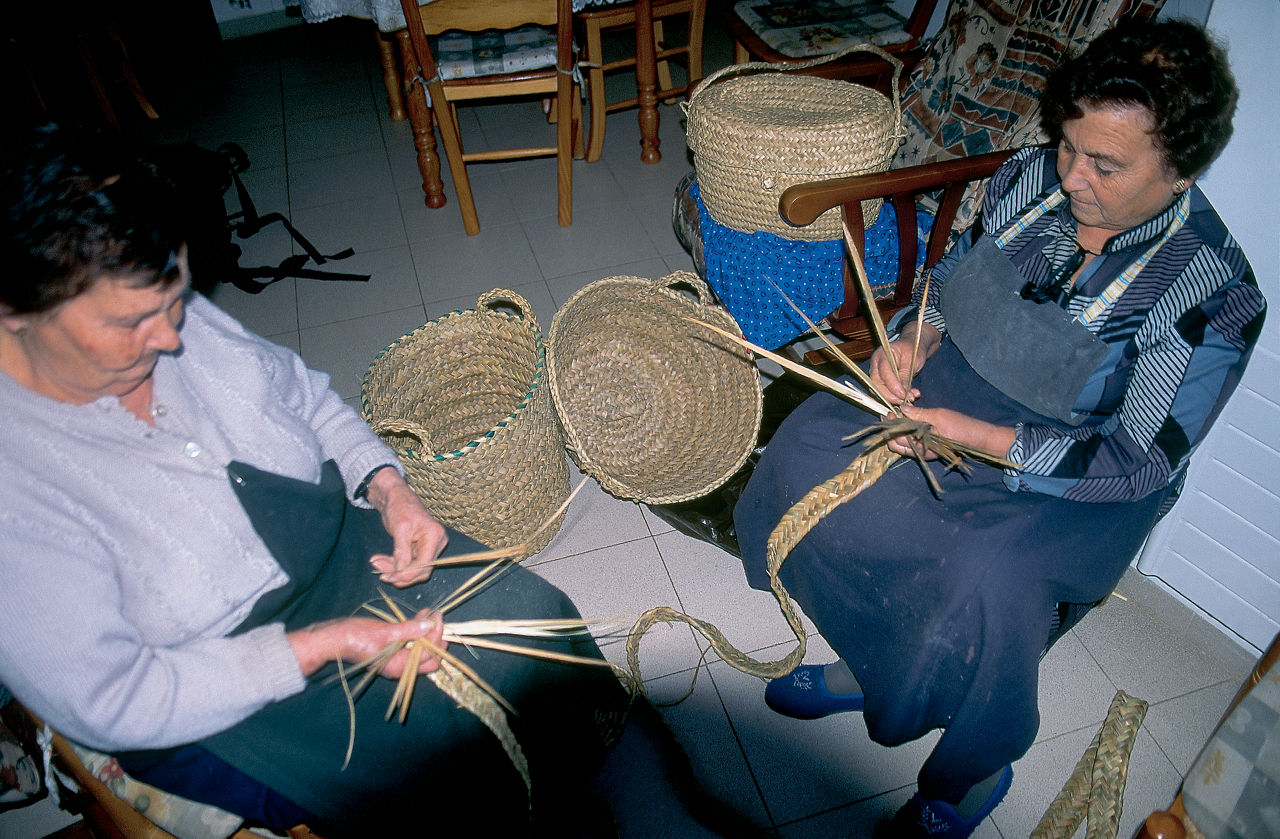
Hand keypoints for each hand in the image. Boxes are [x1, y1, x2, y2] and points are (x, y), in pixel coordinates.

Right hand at [288, 609, 445, 677]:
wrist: (332, 639)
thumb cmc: (355, 637)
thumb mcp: (384, 632)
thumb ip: (409, 629)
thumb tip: (430, 624)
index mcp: (398, 667)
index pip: (429, 655)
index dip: (437, 635)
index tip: (437, 616)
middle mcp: (399, 668)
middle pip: (429, 658)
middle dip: (437, 638)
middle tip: (437, 617)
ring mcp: (395, 661)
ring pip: (422, 651)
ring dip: (429, 634)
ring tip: (429, 614)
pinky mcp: (391, 652)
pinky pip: (411, 646)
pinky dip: (418, 633)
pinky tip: (419, 617)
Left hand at [364, 468, 446, 586]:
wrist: (396, 497)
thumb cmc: (400, 507)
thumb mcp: (400, 528)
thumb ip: (401, 551)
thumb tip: (400, 571)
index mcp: (435, 536)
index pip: (425, 563)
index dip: (408, 573)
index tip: (390, 577)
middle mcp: (436, 543)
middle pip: (421, 570)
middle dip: (401, 574)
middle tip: (381, 575)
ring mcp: (428, 547)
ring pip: (413, 569)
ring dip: (395, 570)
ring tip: (376, 564)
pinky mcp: (419, 550)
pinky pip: (408, 563)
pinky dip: (394, 564)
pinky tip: (379, 561)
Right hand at [869, 323, 940, 405]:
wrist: (913, 347)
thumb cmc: (913, 349)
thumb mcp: (912, 360)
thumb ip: (905, 375)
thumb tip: (902, 392)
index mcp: (882, 355)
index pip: (884, 373)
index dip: (893, 386)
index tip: (903, 395)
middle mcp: (876, 365)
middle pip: (877, 385)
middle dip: (890, 396)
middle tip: (905, 401)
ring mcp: (877, 374)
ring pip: (879, 391)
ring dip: (894, 398)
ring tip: (910, 399)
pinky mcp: (882, 381)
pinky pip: (884, 392)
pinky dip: (895, 397)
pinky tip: (908, 397)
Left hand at [888, 404, 1015, 460]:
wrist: (980, 438)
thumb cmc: (962, 427)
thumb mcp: (939, 416)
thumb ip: (919, 414)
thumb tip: (902, 408)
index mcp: (921, 448)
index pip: (896, 439)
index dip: (890, 425)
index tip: (888, 412)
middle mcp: (920, 453)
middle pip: (896, 444)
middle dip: (890, 429)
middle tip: (890, 412)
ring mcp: (924, 451)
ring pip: (903, 443)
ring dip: (898, 430)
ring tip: (898, 415)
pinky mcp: (929, 447)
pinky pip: (912, 442)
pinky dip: (908, 432)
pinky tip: (909, 419)